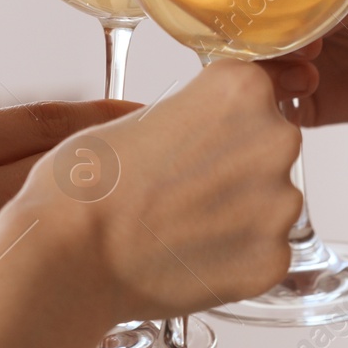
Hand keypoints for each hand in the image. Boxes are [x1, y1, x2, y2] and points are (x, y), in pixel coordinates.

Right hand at [2, 60, 302, 322]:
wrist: (68, 255)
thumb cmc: (86, 182)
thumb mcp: (141, 112)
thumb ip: (196, 113)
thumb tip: (215, 128)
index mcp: (242, 88)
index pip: (257, 94)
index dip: (221, 121)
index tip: (193, 142)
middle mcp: (275, 138)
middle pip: (270, 147)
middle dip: (237, 166)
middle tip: (181, 189)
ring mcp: (280, 203)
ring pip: (272, 203)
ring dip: (239, 214)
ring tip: (180, 228)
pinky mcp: (274, 260)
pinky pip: (264, 252)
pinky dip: (236, 259)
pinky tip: (190, 258)